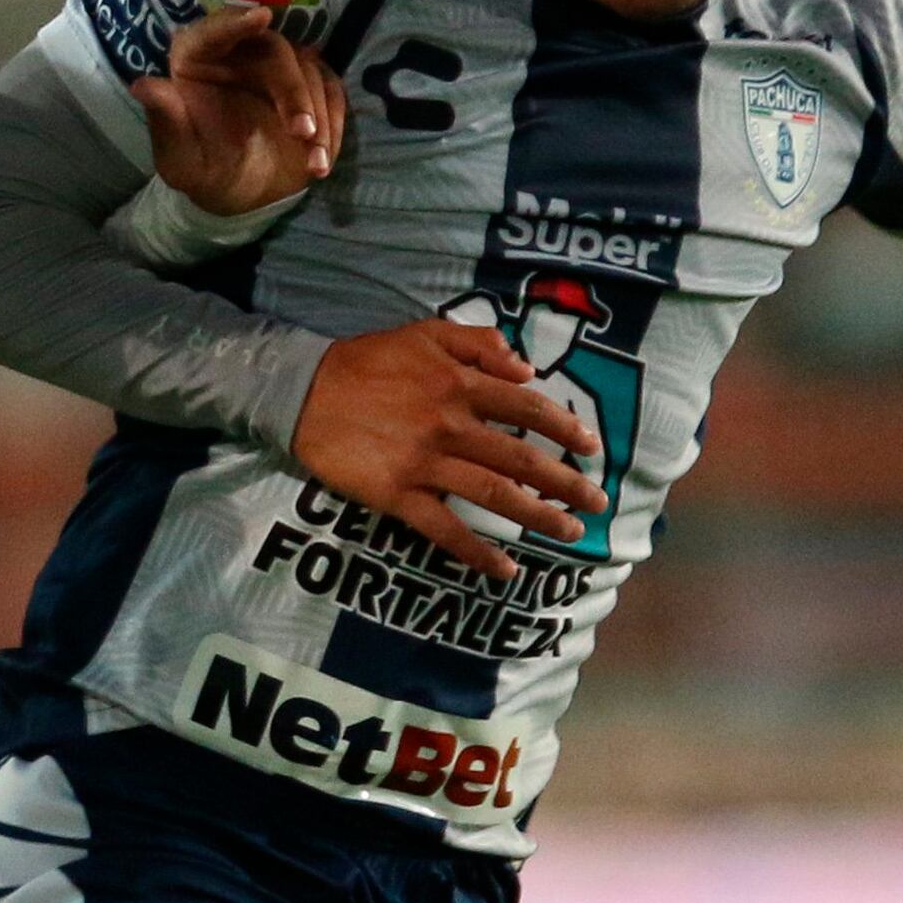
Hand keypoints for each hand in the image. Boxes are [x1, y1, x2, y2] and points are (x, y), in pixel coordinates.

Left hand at [131, 6, 339, 222]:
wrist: (238, 191)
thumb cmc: (202, 169)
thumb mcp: (179, 158)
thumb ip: (166, 122)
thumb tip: (142, 86)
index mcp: (195, 59)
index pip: (211, 33)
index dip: (233, 24)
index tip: (261, 17)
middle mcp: (237, 51)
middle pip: (274, 50)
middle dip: (293, 91)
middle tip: (302, 132)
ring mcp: (276, 64)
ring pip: (308, 69)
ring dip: (317, 116)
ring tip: (313, 163)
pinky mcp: (308, 83)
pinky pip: (330, 89)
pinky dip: (332, 123)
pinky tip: (321, 161)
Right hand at [291, 318, 602, 582]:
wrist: (303, 392)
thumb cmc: (366, 361)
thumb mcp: (424, 333)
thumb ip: (478, 343)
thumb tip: (525, 368)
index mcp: (461, 386)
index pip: (529, 410)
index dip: (565, 429)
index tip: (591, 448)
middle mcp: (452, 427)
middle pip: (522, 459)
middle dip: (567, 482)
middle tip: (598, 501)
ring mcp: (426, 465)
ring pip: (494, 495)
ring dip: (538, 516)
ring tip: (570, 533)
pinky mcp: (399, 496)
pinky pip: (446, 529)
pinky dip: (477, 552)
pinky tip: (505, 570)